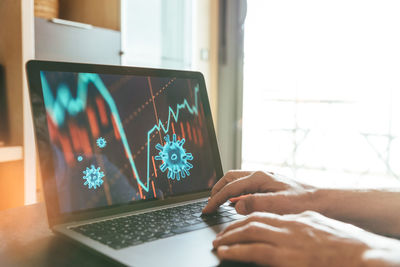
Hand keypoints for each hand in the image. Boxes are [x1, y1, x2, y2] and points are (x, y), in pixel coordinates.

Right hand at [202, 170, 313, 213]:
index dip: (215, 199)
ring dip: (225, 189)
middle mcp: (260, 174)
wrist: (320, 200)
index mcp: (259, 177)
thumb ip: (255, 204)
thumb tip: (235, 205)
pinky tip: (237, 202)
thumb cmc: (302, 202)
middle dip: (216, 189)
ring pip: (236, 180)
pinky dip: (235, 192)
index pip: (229, 188)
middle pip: (229, 178)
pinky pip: (245, 185)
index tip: (207, 209)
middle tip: (209, 203)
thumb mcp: (278, 205)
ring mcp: (264, 178)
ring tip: (218, 201)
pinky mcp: (267, 184)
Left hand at [213, 211, 399, 266]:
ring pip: (249, 233)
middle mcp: (286, 226)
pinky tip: (225, 252)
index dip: (245, 219)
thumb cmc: (343, 243)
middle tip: (221, 235)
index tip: (235, 224)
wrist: (359, 254)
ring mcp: (284, 241)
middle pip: (252, 221)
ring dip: (229, 238)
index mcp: (294, 219)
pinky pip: (253, 251)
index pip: (262, 215)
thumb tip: (288, 225)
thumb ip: (299, 224)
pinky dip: (236, 250)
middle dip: (233, 228)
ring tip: (218, 244)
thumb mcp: (317, 226)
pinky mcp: (283, 258)